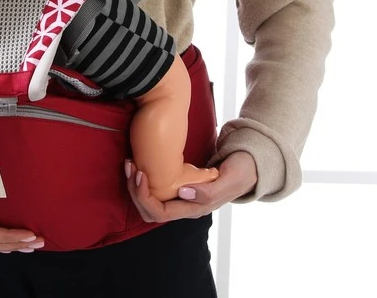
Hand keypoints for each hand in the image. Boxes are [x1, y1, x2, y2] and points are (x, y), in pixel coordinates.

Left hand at [125, 151, 256, 222]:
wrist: (247, 166)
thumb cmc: (239, 173)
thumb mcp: (228, 179)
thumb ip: (209, 191)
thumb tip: (184, 193)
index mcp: (195, 209)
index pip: (160, 213)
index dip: (144, 197)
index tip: (140, 174)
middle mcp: (184, 206)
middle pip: (149, 211)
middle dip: (134, 191)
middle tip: (130, 165)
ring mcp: (180, 197)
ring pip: (148, 201)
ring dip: (134, 184)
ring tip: (130, 163)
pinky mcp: (177, 186)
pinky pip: (153, 189)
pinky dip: (142, 178)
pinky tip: (138, 162)